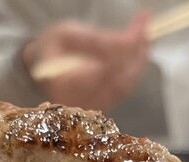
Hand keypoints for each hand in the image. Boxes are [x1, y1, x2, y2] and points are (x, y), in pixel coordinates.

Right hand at [22, 13, 149, 111]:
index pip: (104, 69)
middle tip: (147, 27)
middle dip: (137, 52)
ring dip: (139, 60)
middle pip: (118, 79)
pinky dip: (133, 69)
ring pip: (124, 86)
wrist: (41, 70)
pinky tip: (138, 51)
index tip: (140, 25)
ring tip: (145, 35)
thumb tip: (127, 41)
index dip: (125, 48)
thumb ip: (94, 40)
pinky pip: (122, 90)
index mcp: (64, 85)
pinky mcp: (99, 108)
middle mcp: (78, 103)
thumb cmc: (50, 48)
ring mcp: (90, 109)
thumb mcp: (66, 34)